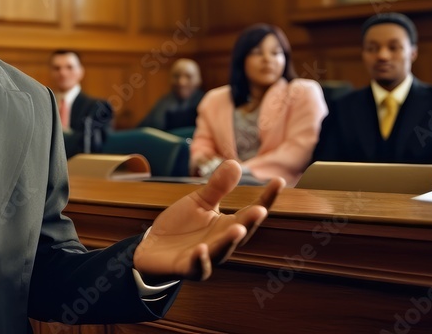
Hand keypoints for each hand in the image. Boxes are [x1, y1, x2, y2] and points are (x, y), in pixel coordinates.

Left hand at [134, 160, 282, 281]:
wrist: (153, 247)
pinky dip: (201, 260)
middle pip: (240, 233)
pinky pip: (197, 267)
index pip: (251, 212)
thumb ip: (217, 186)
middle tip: (260, 210)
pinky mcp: (186, 268)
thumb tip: (235, 163)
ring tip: (238, 229)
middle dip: (250, 223)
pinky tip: (202, 250)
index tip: (279, 181)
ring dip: (230, 241)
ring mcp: (206, 257)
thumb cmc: (181, 226)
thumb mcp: (200, 202)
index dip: (266, 198)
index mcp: (227, 225)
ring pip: (222, 251)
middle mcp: (221, 242)